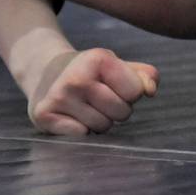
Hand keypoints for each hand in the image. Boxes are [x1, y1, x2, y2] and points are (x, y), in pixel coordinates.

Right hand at [27, 47, 158, 135]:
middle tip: (98, 98)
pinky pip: (81, 136)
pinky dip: (81, 130)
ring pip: (103, 128)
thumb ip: (142, 75)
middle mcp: (77, 77)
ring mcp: (59, 97)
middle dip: (116, 109)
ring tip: (85, 106)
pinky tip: (71, 116)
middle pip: (122, 113)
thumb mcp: (116, 64)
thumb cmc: (90, 72)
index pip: (136, 91)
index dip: (130, 92)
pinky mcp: (44, 115)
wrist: (45, 72)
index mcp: (98, 58)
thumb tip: (151, 90)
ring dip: (99, 121)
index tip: (114, 86)